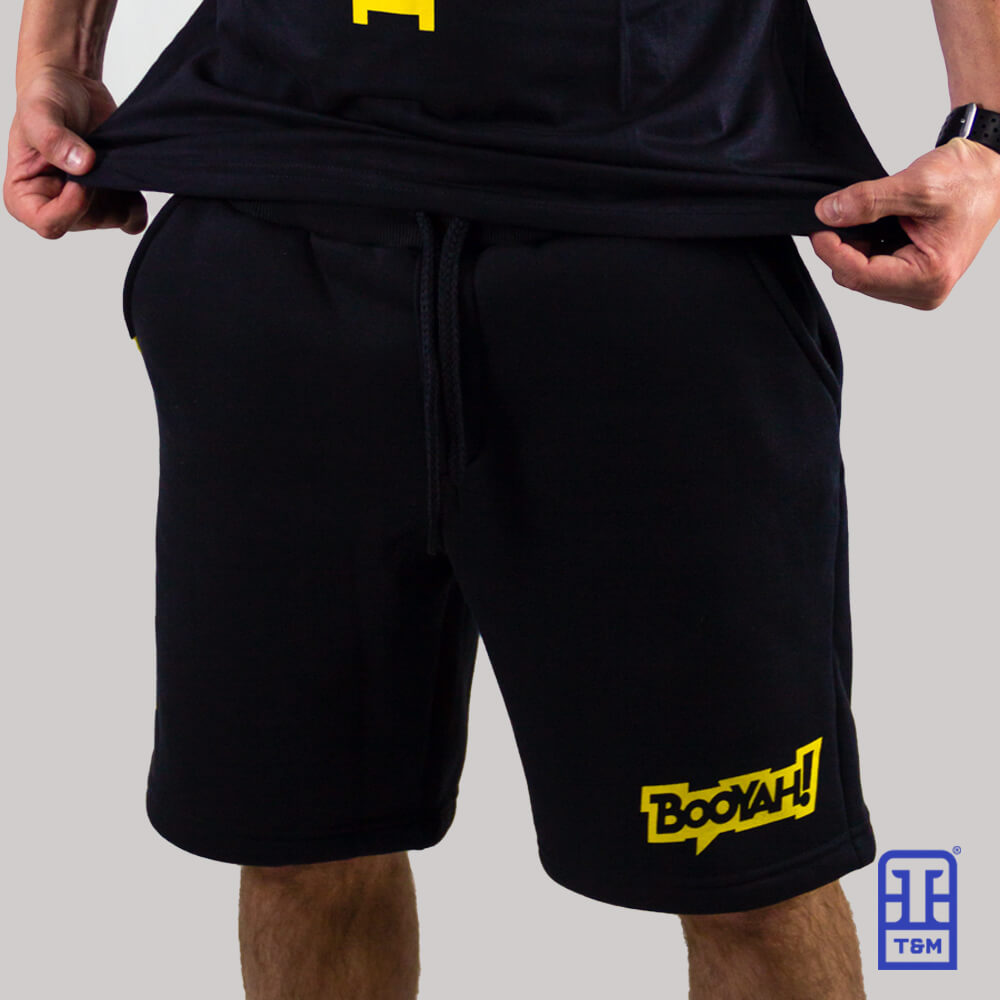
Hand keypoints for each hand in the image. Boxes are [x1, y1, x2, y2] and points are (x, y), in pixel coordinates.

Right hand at [4, 64, 146, 238]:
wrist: (73, 86)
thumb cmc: (46, 98)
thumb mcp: (38, 110)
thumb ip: (52, 138)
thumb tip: (82, 165)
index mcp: (25, 194)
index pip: (49, 225)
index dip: (70, 208)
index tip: (80, 179)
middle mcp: (57, 205)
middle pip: (85, 223)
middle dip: (96, 194)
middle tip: (95, 158)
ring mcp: (89, 205)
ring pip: (113, 220)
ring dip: (118, 193)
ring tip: (107, 158)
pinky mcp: (114, 199)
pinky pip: (134, 218)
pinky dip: (136, 200)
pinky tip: (126, 173)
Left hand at [809, 137, 999, 308]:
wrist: (988, 173)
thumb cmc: (967, 180)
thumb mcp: (917, 185)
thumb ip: (869, 200)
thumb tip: (828, 213)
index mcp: (930, 277)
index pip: (860, 275)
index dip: (832, 251)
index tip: (818, 227)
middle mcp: (925, 291)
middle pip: (857, 279)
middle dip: (842, 248)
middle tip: (838, 214)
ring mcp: (917, 288)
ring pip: (861, 276)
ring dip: (854, 246)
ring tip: (869, 217)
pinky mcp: (911, 278)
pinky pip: (871, 269)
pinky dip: (864, 247)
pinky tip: (875, 227)